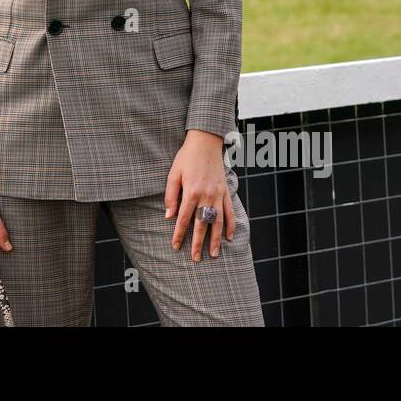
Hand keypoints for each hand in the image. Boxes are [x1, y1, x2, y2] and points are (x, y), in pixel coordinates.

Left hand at [164, 130, 235, 260]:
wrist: (205, 142)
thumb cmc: (186, 157)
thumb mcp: (173, 174)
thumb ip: (170, 196)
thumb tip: (169, 217)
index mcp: (191, 192)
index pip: (184, 219)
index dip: (179, 234)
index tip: (176, 247)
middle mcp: (206, 196)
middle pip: (201, 225)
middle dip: (198, 243)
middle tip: (196, 259)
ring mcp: (218, 195)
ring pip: (218, 222)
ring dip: (216, 240)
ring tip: (214, 254)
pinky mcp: (226, 191)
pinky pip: (230, 211)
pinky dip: (231, 225)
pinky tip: (229, 237)